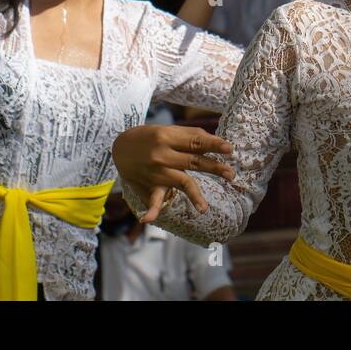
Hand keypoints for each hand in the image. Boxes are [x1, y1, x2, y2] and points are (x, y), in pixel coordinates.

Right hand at [112, 124, 235, 222]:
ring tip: (205, 209)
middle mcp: (163, 155)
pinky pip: (152, 198)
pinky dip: (151, 210)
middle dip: (214, 168)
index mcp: (168, 137)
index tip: (230, 149)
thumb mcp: (168, 130)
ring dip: (193, 195)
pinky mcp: (150, 184)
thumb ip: (191, 136)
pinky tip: (148, 219)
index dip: (214, 145)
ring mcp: (157, 171)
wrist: (119, 146)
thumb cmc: (150, 137)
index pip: (196, 142)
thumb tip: (215, 142)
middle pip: (193, 161)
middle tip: (231, 174)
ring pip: (180, 182)